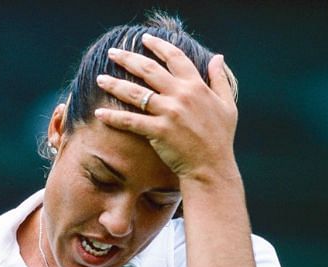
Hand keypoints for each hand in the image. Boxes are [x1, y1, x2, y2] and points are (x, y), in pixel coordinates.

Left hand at [94, 34, 238, 182]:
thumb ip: (220, 79)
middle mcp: (181, 95)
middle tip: (113, 51)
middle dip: (128, 58)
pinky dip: (114, 117)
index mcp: (197, 86)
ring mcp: (169, 113)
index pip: (175, 57)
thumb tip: (217, 57)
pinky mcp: (159, 131)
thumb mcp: (228, 105)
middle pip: (149, 69)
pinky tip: (99, 113)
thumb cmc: (221, 138)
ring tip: (100, 78)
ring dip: (114, 83)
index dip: (159, 45)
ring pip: (135, 92)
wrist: (212, 168)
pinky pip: (131, 121)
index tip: (145, 38)